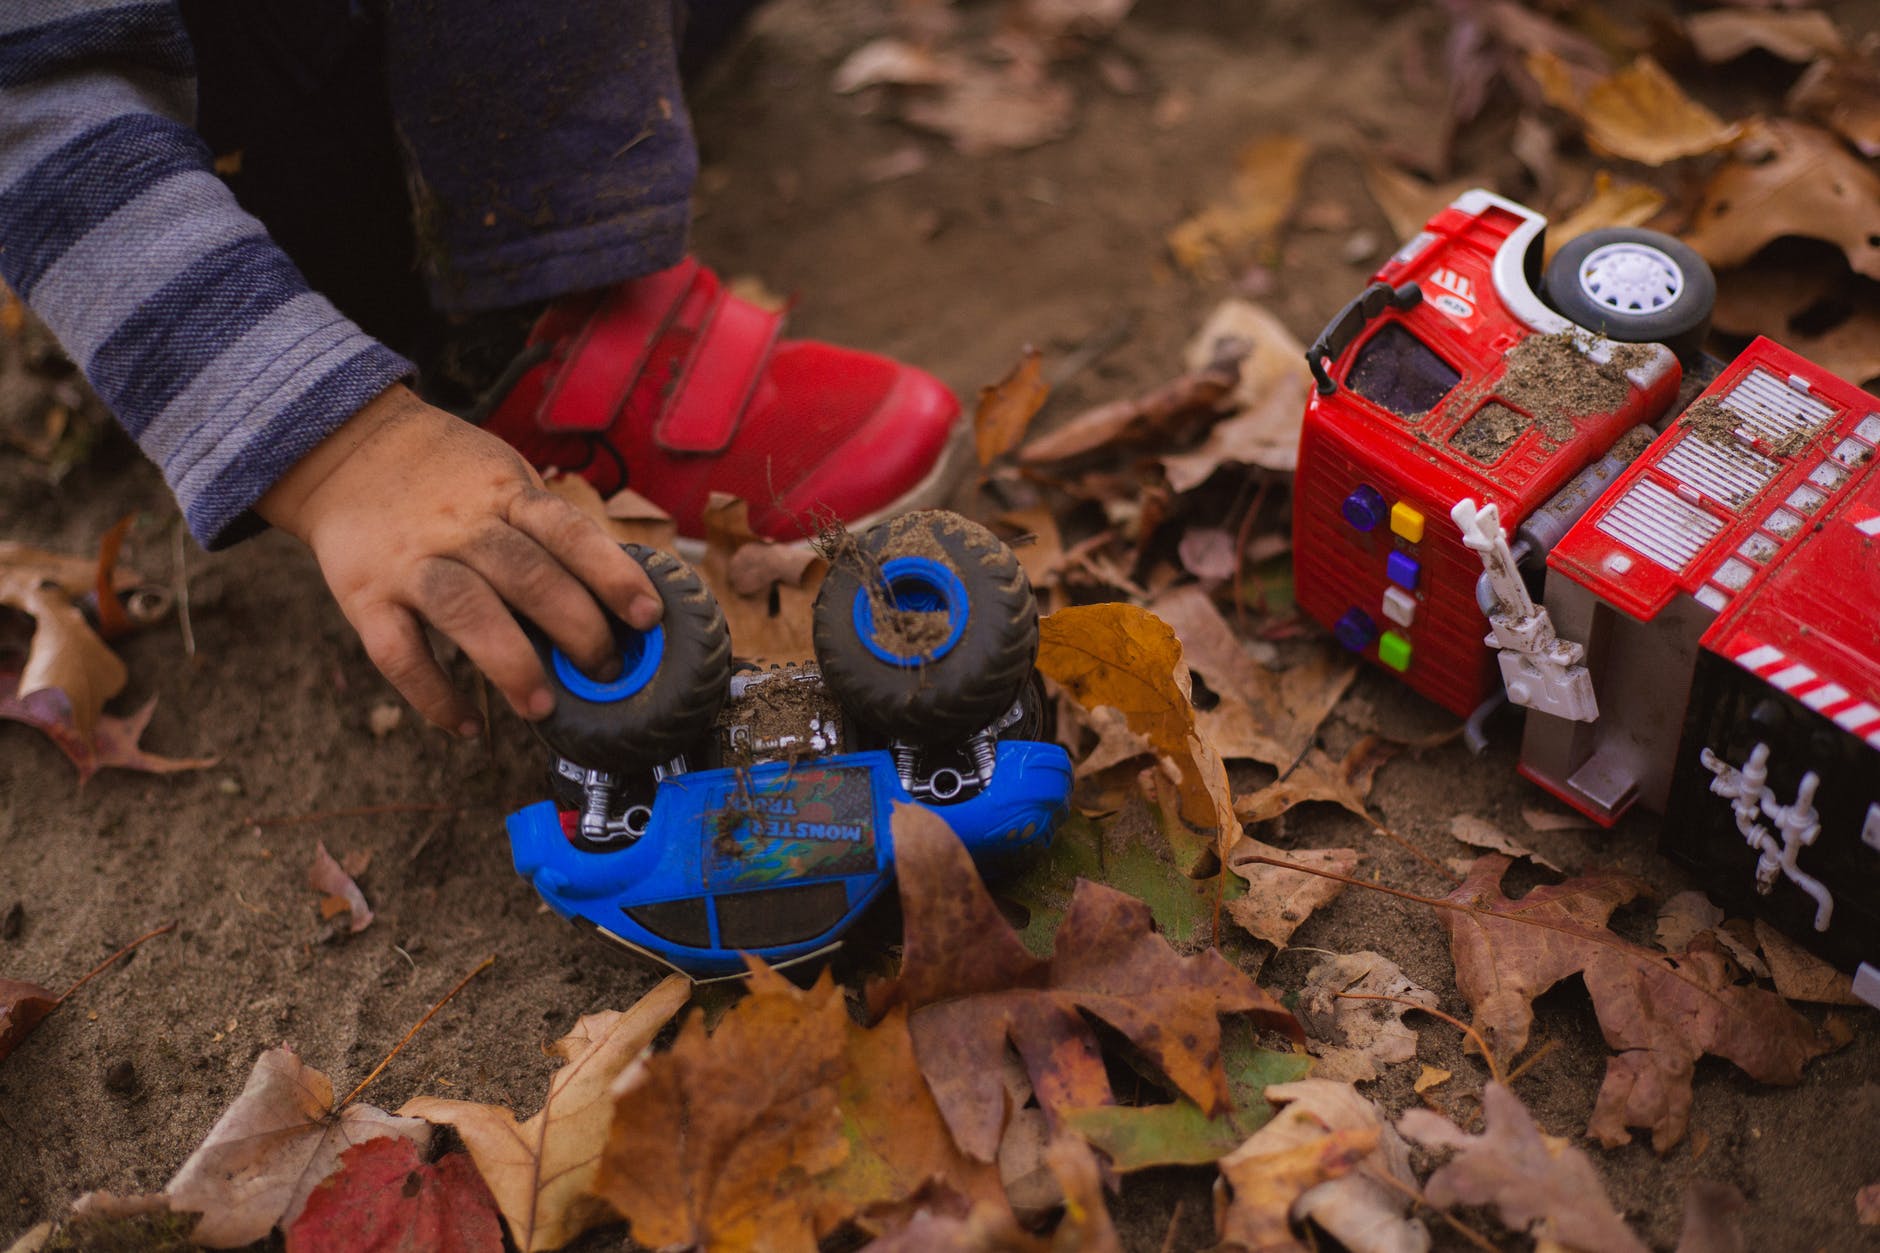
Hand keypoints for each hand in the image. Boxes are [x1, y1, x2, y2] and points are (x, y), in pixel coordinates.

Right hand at [258, 383, 661, 735]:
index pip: (568, 532)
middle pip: (526, 576)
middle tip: (606, 670)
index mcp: (503, 493)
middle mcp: (458, 525)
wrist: (345, 449)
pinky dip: (433, 695)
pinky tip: (467, 725)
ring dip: (510, 664)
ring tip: (543, 706)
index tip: (647, 617)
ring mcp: (409, 562)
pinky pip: (397, 654)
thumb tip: (616, 593)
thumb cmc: (448, 476)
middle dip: (576, 629)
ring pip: (466, 612)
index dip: (612, 574)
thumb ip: (547, 527)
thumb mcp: (503, 474)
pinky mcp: (364, 596)